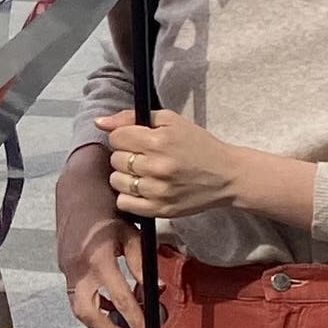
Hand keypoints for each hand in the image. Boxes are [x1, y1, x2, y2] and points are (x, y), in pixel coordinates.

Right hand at [54, 150, 144, 327]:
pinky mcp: (63, 266)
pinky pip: (76, 294)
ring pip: (78, 307)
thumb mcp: (132, 233)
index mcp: (98, 259)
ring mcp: (67, 268)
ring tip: (121, 325)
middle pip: (88, 314)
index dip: (135, 319)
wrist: (78, 188)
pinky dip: (92, 304)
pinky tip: (109, 304)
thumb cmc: (109, 206)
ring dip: (98, 321)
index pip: (120, 299)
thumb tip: (155, 289)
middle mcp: (78, 268)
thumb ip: (141, 264)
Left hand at [98, 108, 247, 219]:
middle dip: (125, 155)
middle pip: (115, 159)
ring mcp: (158, 191)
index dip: (123, 137)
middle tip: (143, 156)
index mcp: (160, 141)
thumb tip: (100, 122)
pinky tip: (142, 188)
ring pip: (117, 181)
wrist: (227, 175)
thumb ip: (132, 117)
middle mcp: (158, 166)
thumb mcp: (171, 121)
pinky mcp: (160, 209)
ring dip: (125, 176)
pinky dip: (128, 196)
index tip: (135, 140)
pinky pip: (124, 203)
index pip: (116, 137)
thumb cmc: (199, 145)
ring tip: (142, 173)